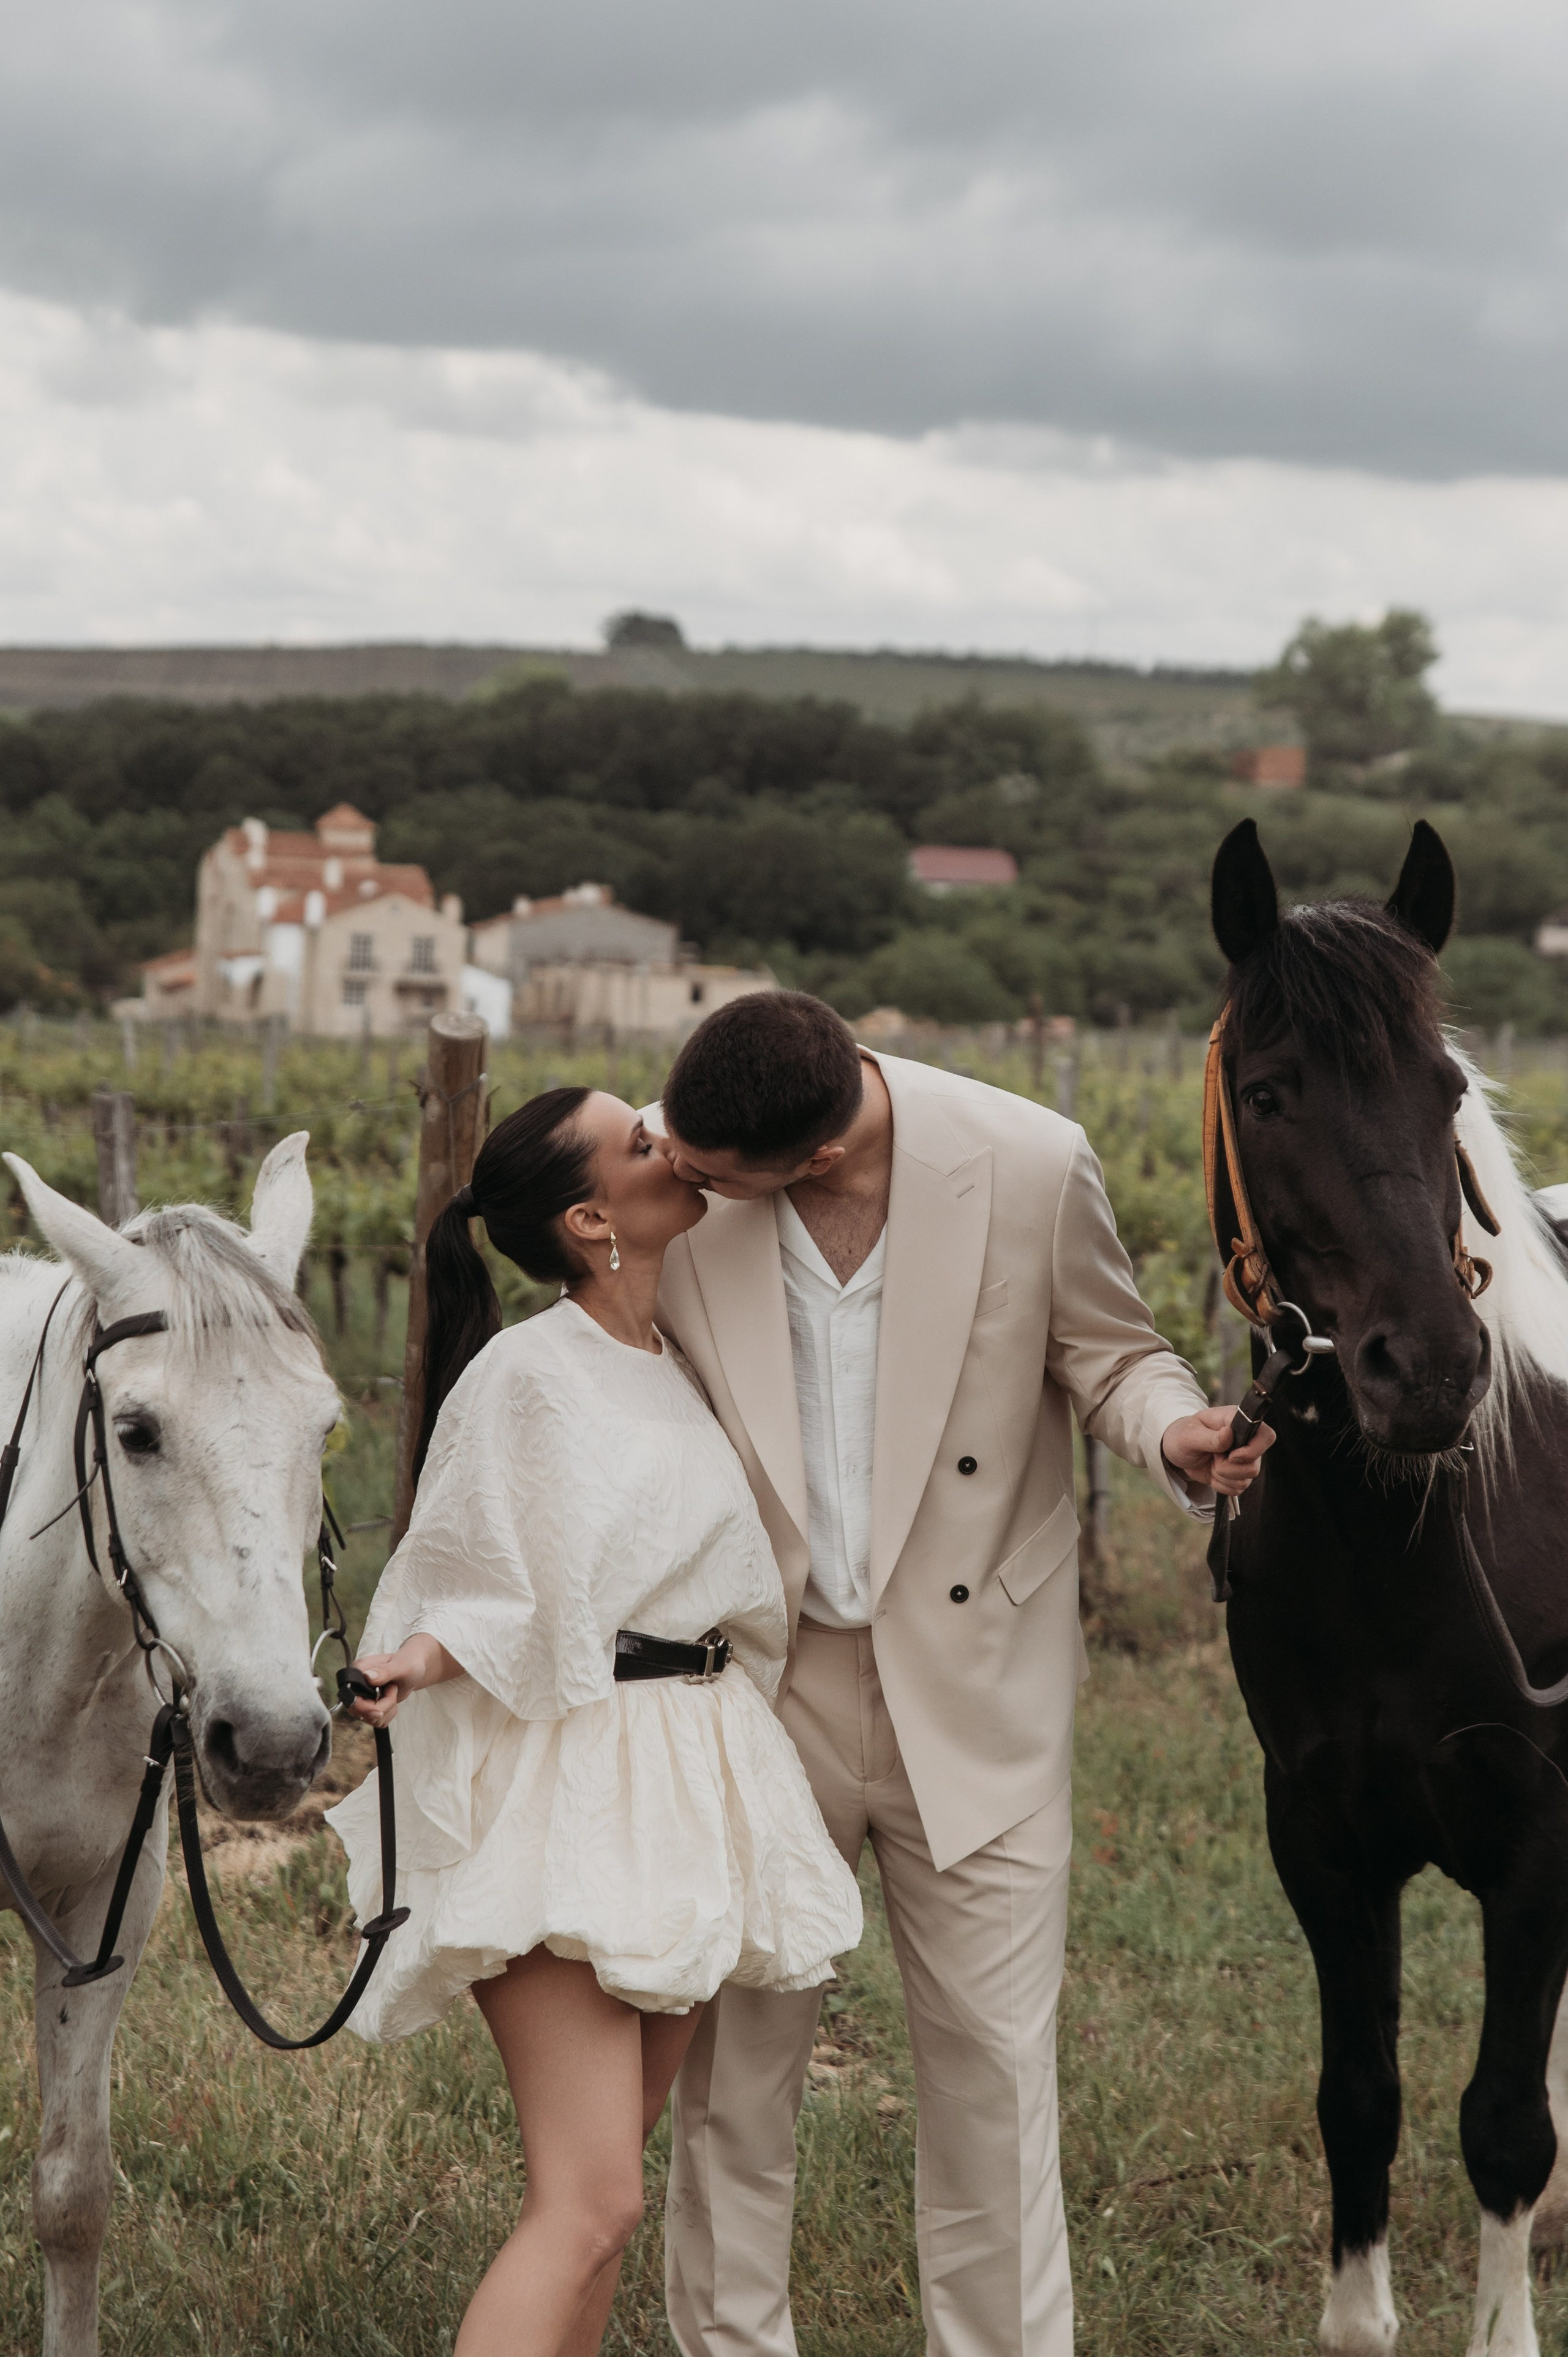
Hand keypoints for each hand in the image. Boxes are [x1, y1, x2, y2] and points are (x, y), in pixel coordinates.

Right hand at [342, 1634, 460, 1727]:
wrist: (413, 1669)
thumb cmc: (408, 1663)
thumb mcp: (400, 1666)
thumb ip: (384, 1671)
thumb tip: (367, 1677)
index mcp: (359, 1670)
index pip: (350, 1696)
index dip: (365, 1705)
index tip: (382, 1697)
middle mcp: (356, 1685)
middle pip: (358, 1711)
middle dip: (381, 1708)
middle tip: (393, 1692)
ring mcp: (361, 1698)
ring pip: (368, 1719)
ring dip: (387, 1711)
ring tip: (393, 1692)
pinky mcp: (369, 1707)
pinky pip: (376, 1722)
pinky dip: (388, 1715)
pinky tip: (392, 1701)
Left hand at [1160, 1405, 1275, 1498]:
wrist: (1178, 1450)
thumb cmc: (1183, 1435)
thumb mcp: (1190, 1435)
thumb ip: (1210, 1437)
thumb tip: (1228, 1434)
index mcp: (1238, 1421)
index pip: (1266, 1436)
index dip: (1252, 1451)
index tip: (1231, 1456)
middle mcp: (1246, 1440)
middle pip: (1254, 1466)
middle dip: (1228, 1468)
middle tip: (1213, 1457)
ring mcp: (1245, 1458)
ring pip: (1246, 1480)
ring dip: (1222, 1477)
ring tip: (1211, 1463)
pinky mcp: (1239, 1474)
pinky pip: (1237, 1488)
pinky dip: (1221, 1485)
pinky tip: (1212, 1472)